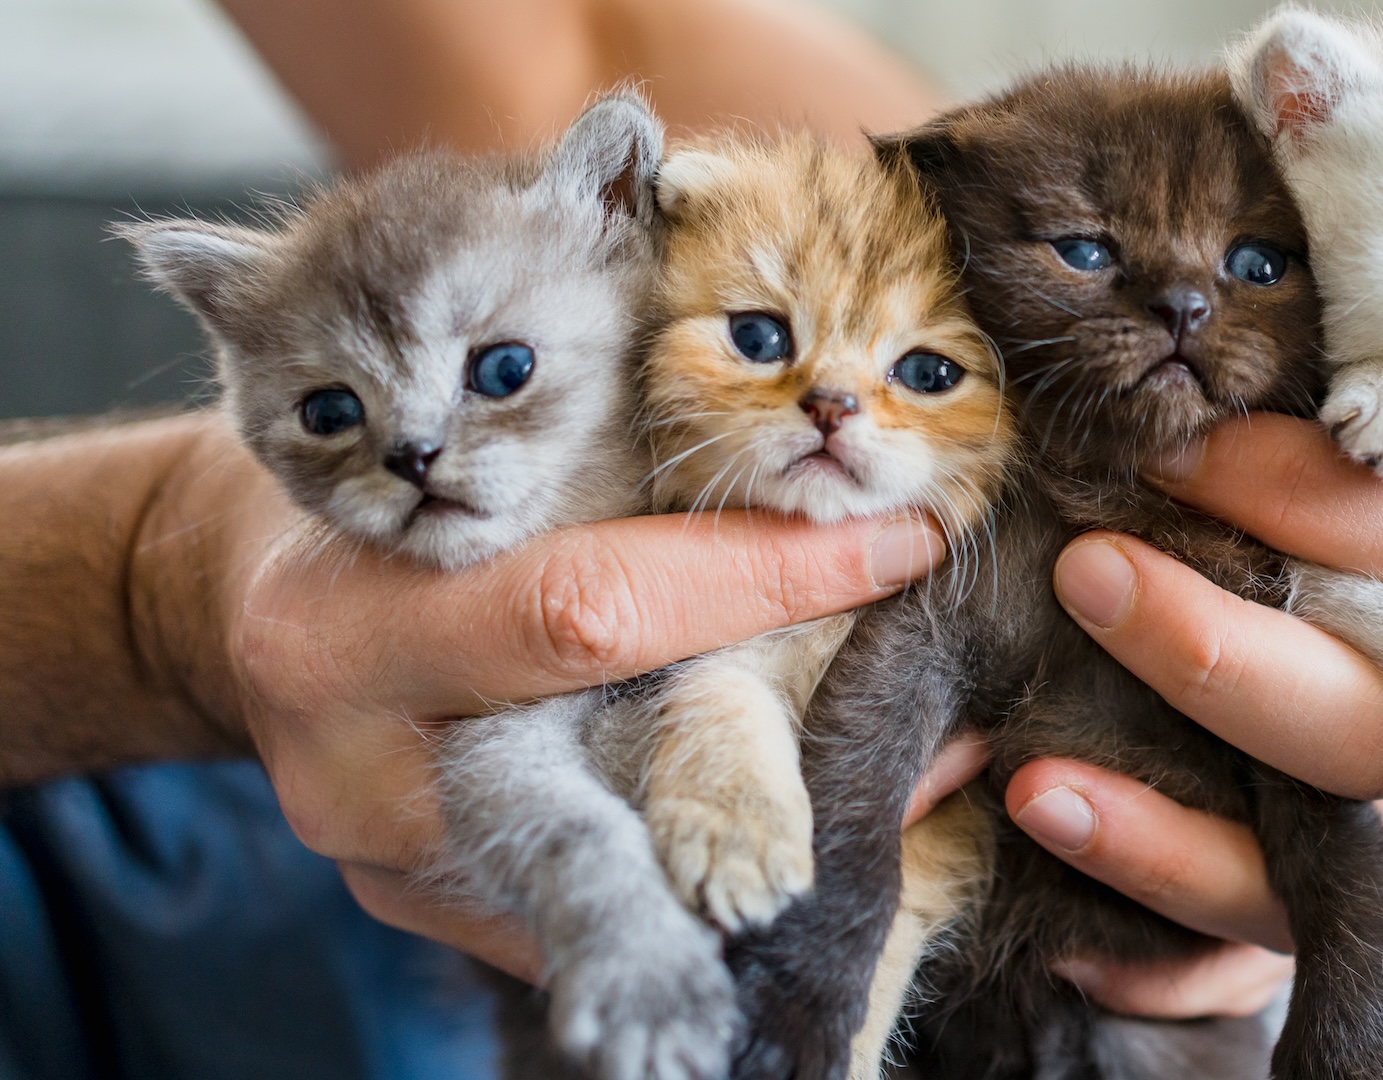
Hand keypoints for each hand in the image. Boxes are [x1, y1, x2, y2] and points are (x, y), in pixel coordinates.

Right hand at [195, 442, 945, 982]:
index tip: (899, 544)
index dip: (760, 577)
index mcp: (352, 633)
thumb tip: (812, 468)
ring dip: (768, 834)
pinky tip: (794, 833)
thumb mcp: (455, 460)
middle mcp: (367, 777)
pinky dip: (695, 868)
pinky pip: (594, 907)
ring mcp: (399, 869)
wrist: (251, 612)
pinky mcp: (437, 911)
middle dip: (791, 770)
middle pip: (616, 790)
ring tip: (904, 796)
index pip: (591, 609)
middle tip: (935, 747)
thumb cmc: (371, 501)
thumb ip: (608, 464)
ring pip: (624, 878)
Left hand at [1017, 413, 1382, 1017]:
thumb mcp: (1362, 396)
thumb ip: (1299, 406)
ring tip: (1039, 793)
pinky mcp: (1359, 891)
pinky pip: (1276, 958)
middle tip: (1087, 579)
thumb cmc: (1357, 444)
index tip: (1163, 458)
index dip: (1297, 500)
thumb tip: (1154, 426)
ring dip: (1176, 842)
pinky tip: (1077, 939)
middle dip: (1219, 661)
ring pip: (1331, 867)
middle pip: (1382, 727)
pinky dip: (1178, 962)